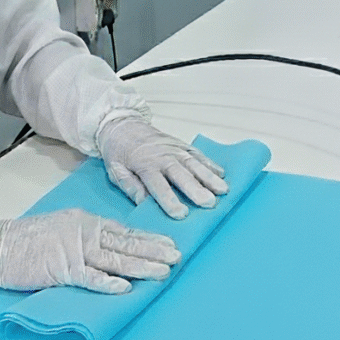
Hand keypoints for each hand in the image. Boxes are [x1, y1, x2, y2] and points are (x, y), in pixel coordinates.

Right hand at [0, 209, 180, 293]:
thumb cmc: (27, 238)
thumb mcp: (63, 226)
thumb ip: (87, 233)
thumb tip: (110, 243)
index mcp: (87, 221)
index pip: (124, 231)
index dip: (149, 237)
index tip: (170, 243)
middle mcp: (85, 232)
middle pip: (126, 243)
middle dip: (154, 250)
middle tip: (177, 256)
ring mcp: (74, 250)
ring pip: (115, 259)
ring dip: (141, 266)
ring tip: (164, 271)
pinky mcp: (61, 269)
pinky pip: (88, 277)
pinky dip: (107, 282)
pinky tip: (125, 287)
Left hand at [97, 117, 227, 218]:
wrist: (122, 125)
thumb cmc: (119, 152)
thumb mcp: (116, 171)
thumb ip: (131, 187)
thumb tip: (144, 203)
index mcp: (144, 165)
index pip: (159, 186)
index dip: (170, 200)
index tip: (181, 214)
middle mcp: (163, 156)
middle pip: (182, 174)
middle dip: (197, 189)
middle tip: (210, 203)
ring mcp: (175, 149)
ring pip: (195, 164)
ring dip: (210, 177)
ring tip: (223, 190)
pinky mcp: (182, 145)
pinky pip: (198, 155)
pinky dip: (210, 164)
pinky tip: (222, 174)